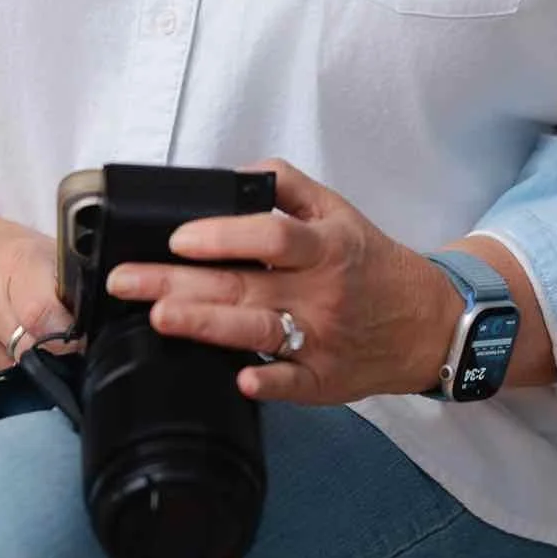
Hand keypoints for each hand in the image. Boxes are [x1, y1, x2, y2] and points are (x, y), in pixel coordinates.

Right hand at [0, 212, 82, 385]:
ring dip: (23, 368)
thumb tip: (100, 326)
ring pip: (11, 377)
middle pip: (32, 356)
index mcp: (13, 267)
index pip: (45, 318)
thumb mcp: (39, 251)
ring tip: (22, 339)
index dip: (70, 338)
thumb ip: (67, 288)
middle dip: (51, 357)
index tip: (80, 342)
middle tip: (56, 345)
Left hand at [102, 157, 453, 404]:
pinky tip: (242, 379)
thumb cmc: (372, 262)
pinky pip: (294, 383)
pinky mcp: (324, 380)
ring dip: (206, 325)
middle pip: (244, 285)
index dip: (223, 236)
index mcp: (324, 247)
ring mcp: (322, 339)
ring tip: (159, 317)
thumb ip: (289, 185)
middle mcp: (321, 293)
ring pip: (257, 331)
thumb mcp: (339, 210)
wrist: (429, 322)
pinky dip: (270, 382)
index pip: (270, 236)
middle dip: (177, 282)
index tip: (178, 237)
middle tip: (127, 281)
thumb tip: (235, 174)